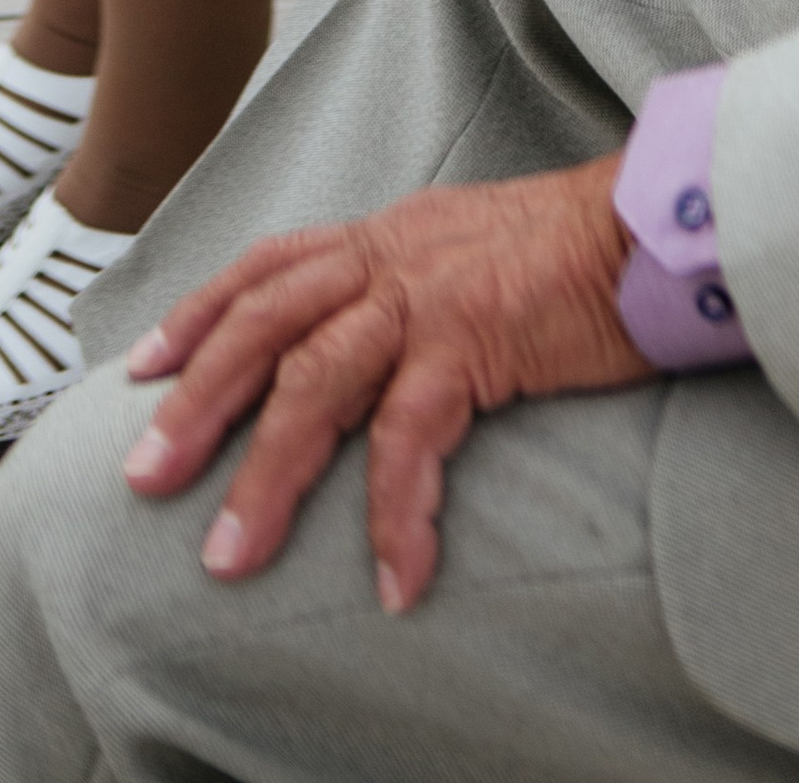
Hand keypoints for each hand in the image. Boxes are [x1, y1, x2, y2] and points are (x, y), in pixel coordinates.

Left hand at [122, 159, 648, 611]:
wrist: (655, 221)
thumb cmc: (578, 251)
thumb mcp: (473, 253)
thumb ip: (417, 289)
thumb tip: (379, 346)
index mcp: (387, 236)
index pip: (268, 265)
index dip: (199, 315)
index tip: (144, 370)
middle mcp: (392, 255)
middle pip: (263, 324)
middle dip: (196, 403)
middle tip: (145, 478)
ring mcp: (427, 294)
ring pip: (314, 384)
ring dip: (267, 477)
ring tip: (234, 556)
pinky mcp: (474, 337)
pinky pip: (412, 437)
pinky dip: (395, 512)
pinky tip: (395, 576)